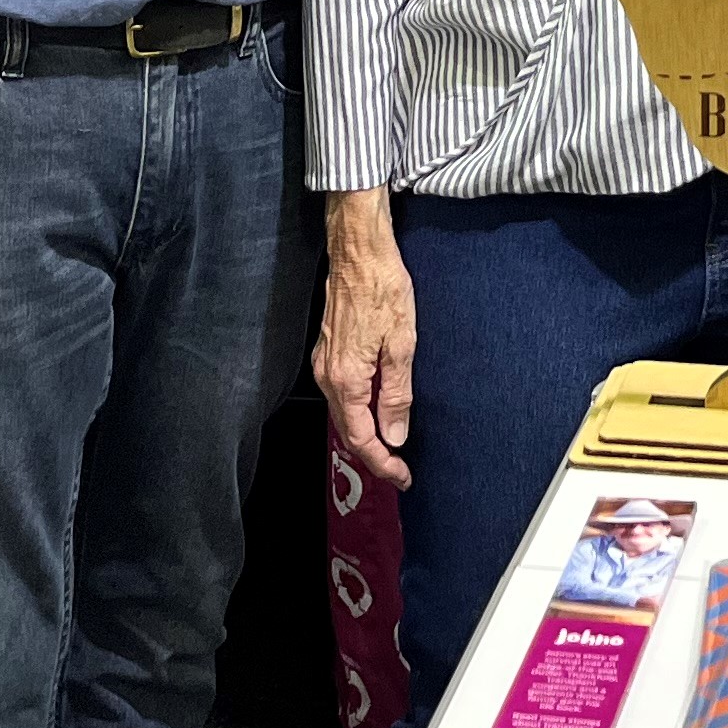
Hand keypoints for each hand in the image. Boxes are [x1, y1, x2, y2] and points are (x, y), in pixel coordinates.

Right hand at [317, 192, 418, 486]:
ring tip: (391, 447)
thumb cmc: (384, 289)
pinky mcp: (328, 350)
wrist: (358, 250)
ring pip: (343, 413)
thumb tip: (395, 435)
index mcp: (346, 379)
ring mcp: (324, 363)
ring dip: (365, 435)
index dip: (382, 463)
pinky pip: (341, 394)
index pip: (361, 438)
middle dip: (373, 455)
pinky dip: (358, 411)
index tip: (403, 477)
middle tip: (400, 470)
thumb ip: (396, 394)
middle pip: (347, 430)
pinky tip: (376, 410)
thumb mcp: (402, 344)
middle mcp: (328, 376)